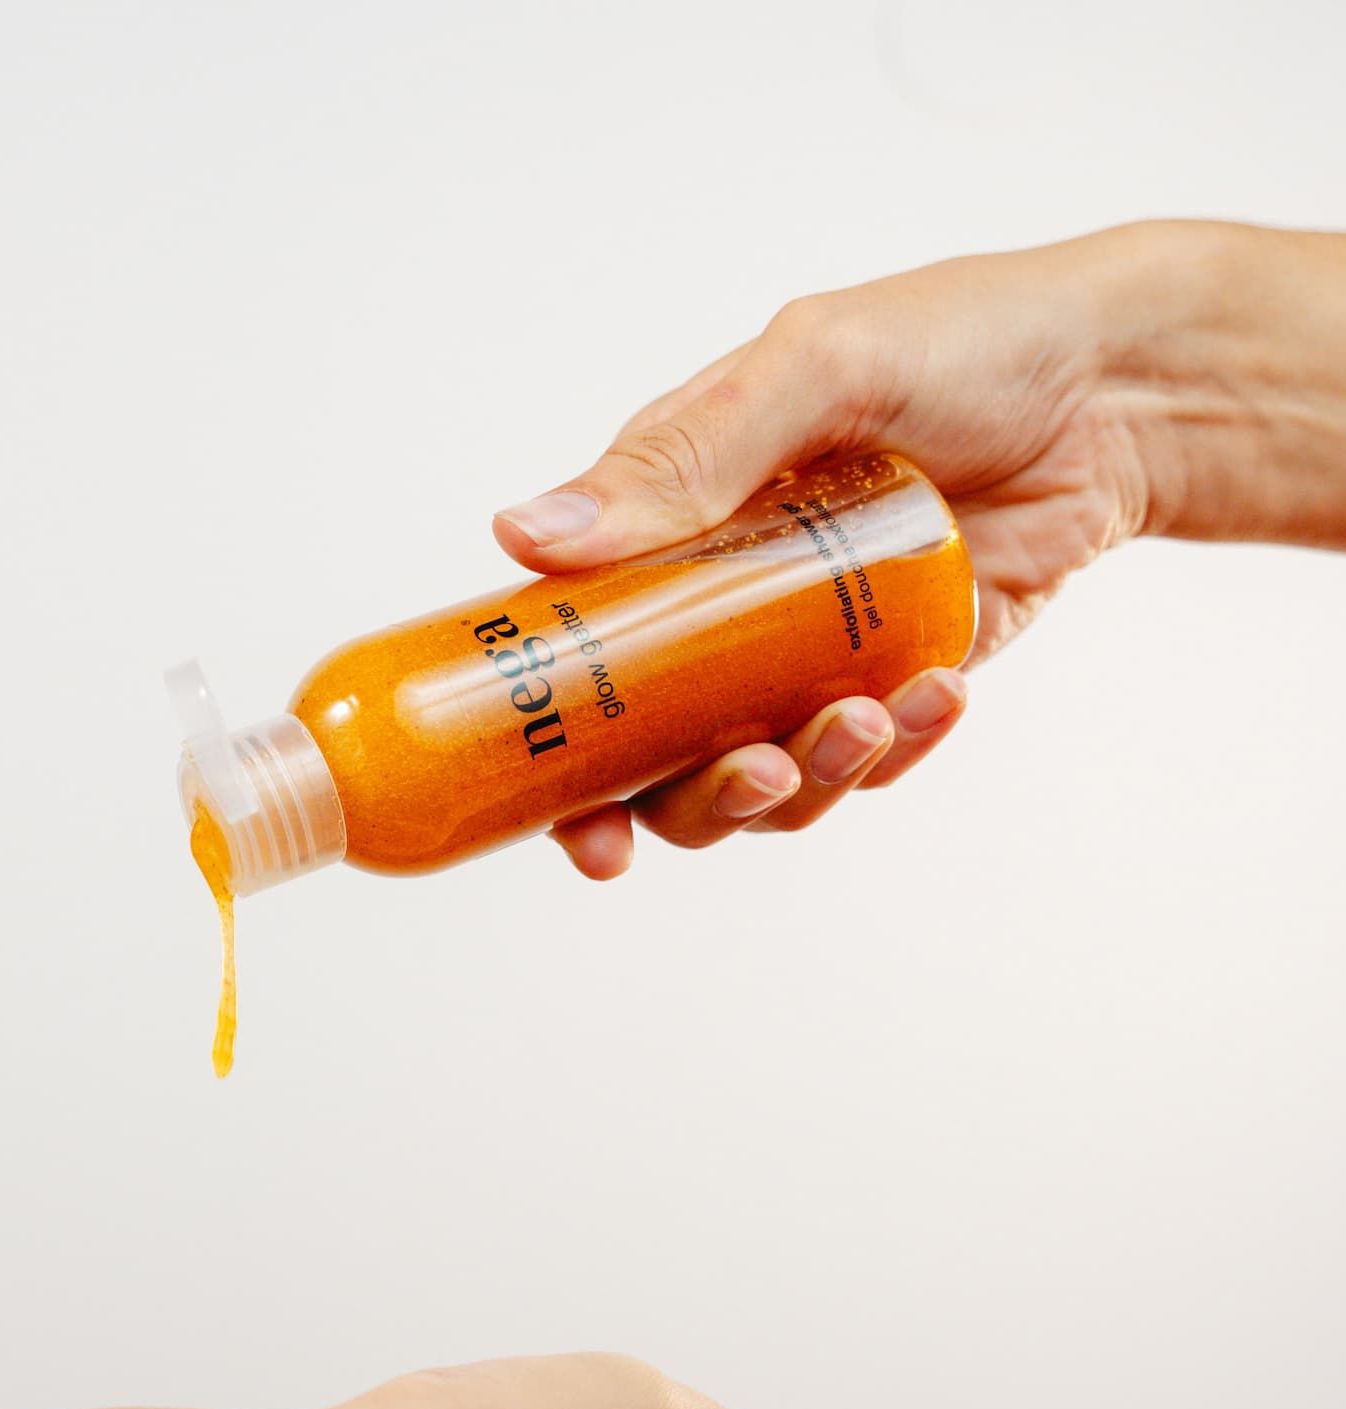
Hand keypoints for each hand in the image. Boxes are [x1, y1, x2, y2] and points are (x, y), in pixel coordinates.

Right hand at [495, 220, 1345, 877]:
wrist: (1119, 385)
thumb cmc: (961, 341)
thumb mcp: (812, 370)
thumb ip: (679, 461)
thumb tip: (524, 537)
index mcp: (663, 531)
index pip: (576, 664)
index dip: (560, 767)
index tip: (581, 832)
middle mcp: (715, 606)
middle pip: (659, 759)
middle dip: (701, 797)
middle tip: (763, 770)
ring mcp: (800, 653)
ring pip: (761, 777)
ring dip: (807, 776)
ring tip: (870, 718)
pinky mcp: (886, 681)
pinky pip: (864, 759)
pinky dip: (894, 747)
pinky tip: (939, 693)